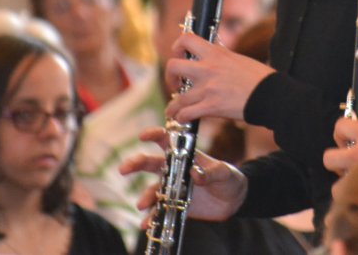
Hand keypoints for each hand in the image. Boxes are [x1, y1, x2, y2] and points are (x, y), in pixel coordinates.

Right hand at [119, 126, 247, 223]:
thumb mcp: (224, 172)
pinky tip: (146, 223)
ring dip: (145, 196)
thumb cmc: (228, 178)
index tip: (142, 136)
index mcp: (185, 155)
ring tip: (142, 204)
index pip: (167, 140)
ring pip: (153, 189)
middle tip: (124, 169)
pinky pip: (160, 209)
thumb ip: (211, 172)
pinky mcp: (175, 204)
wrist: (233, 200)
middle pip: (150, 164)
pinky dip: (152, 216)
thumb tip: (195, 172)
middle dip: (136, 164)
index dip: (154, 135)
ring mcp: (173, 187)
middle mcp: (175, 169)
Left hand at [164, 33, 273, 121]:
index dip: (177, 47)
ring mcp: (208, 88)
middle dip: (170, 77)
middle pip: (173, 66)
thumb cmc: (260, 78)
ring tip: (173, 110)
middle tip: (175, 84)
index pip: (186, 40)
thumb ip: (221, 58)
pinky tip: (183, 118)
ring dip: (173, 106)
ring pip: (177, 97)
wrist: (271, 94)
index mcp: (216, 53)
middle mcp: (207, 69)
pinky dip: (182, 117)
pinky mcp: (211, 106)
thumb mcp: (238, 59)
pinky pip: (186, 113)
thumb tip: (212, 59)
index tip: (179, 55)